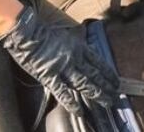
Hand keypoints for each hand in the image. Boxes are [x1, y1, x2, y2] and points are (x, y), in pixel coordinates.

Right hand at [0, 7, 117, 117]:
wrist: (28, 33)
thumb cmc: (45, 32)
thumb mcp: (68, 35)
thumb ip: (78, 43)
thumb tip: (85, 48)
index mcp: (79, 47)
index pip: (98, 62)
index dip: (108, 73)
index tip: (115, 81)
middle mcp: (75, 58)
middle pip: (94, 74)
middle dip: (106, 86)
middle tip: (114, 95)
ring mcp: (63, 68)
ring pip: (84, 84)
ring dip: (96, 94)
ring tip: (106, 102)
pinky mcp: (50, 76)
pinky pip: (62, 92)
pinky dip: (71, 103)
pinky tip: (80, 111)